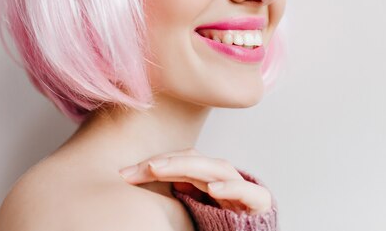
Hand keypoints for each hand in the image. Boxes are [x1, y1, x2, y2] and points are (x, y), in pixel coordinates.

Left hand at [118, 148, 272, 214]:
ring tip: (158, 169)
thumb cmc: (224, 226)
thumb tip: (157, 180)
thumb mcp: (196, 210)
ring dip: (187, 167)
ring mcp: (243, 188)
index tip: (125, 174)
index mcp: (208, 179)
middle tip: (136, 170)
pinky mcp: (260, 203)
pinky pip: (247, 192)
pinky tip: (213, 188)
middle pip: (194, 161)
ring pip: (216, 169)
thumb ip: (183, 194)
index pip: (180, 162)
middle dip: (164, 163)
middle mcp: (224, 178)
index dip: (153, 165)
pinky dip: (231, 188)